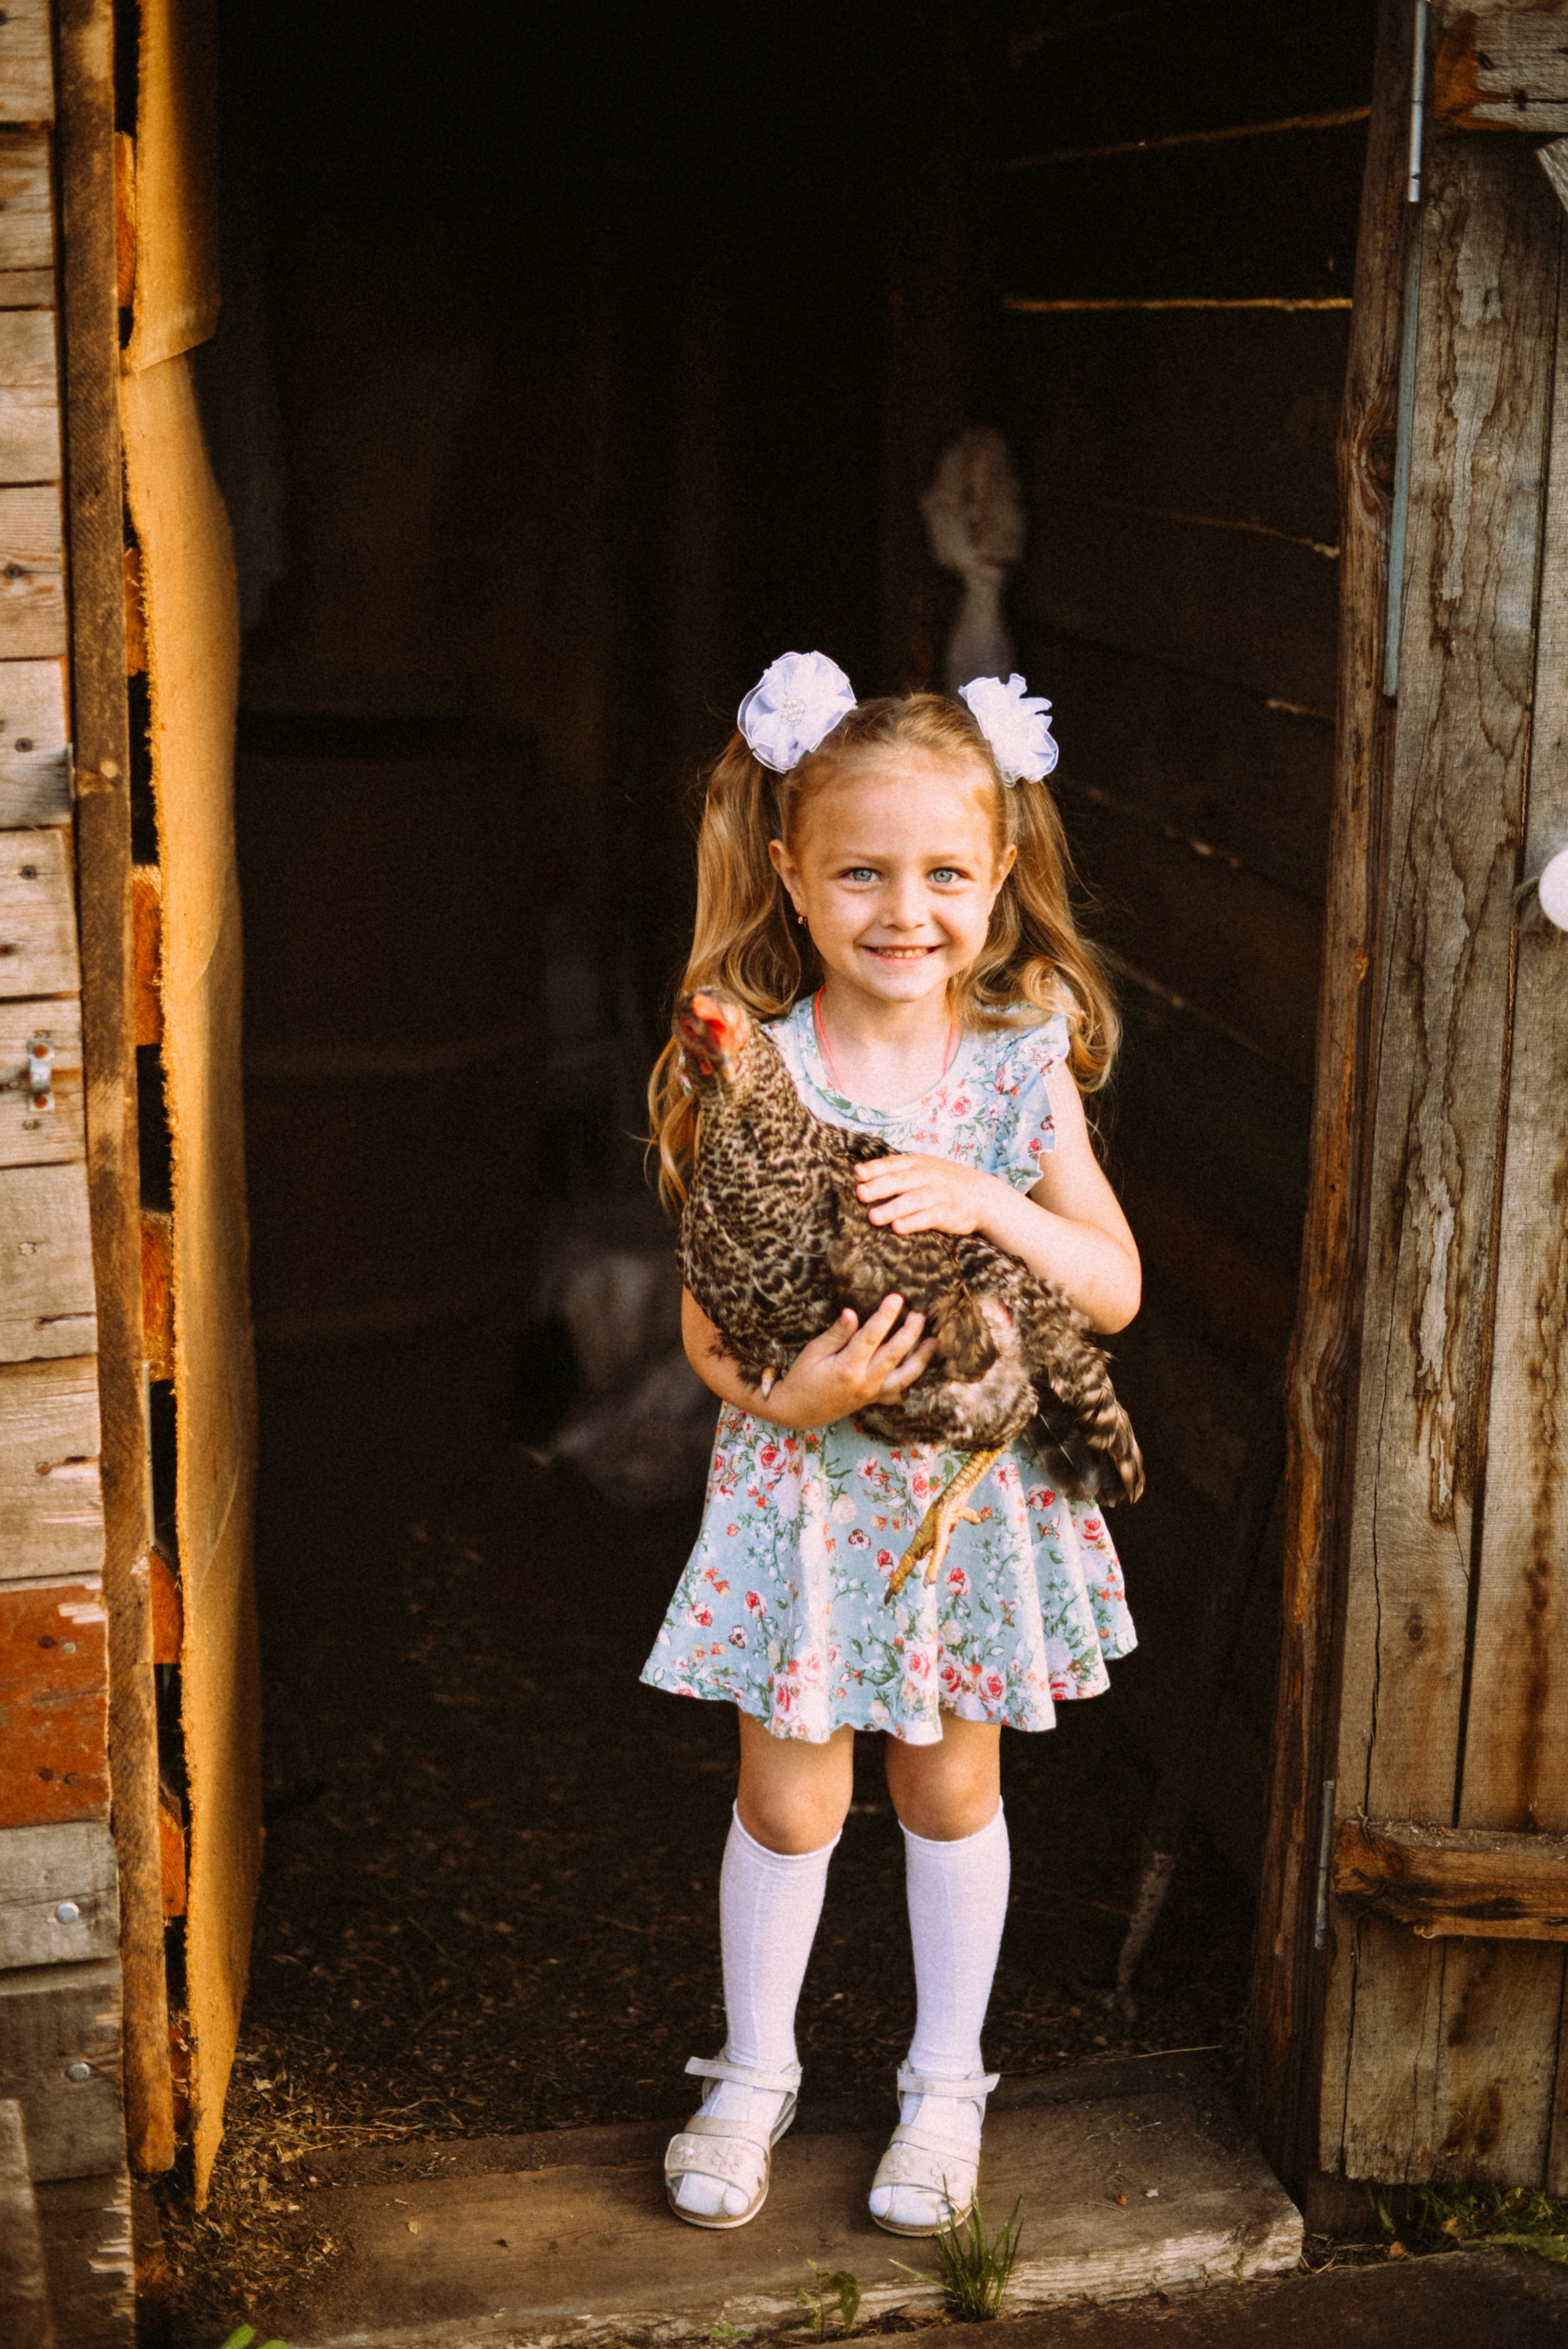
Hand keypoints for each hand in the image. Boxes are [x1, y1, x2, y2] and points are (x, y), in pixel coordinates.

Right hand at [767, 1294, 936, 1428]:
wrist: (796, 1411)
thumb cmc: (801, 1377)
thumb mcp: (813, 1352)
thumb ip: (836, 1334)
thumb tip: (852, 1313)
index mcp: (847, 1367)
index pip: (872, 1337)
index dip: (886, 1316)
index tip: (897, 1298)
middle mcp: (864, 1382)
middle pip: (894, 1355)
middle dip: (910, 1333)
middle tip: (920, 1314)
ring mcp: (871, 1394)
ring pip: (904, 1377)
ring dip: (921, 1359)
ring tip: (934, 1342)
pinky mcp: (872, 1400)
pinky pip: (896, 1393)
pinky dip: (909, 1382)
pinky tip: (919, 1369)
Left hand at [855, 1153, 1008, 1237]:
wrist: (983, 1194)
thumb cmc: (943, 1181)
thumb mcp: (922, 1169)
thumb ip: (893, 1171)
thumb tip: (858, 1172)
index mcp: (917, 1163)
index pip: (893, 1164)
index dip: (875, 1169)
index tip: (857, 1174)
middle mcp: (927, 1176)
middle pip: (900, 1181)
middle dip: (880, 1187)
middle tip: (860, 1194)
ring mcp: (939, 1194)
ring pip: (913, 1200)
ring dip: (893, 1208)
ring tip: (873, 1217)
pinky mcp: (948, 1213)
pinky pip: (929, 1217)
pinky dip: (914, 1222)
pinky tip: (898, 1228)